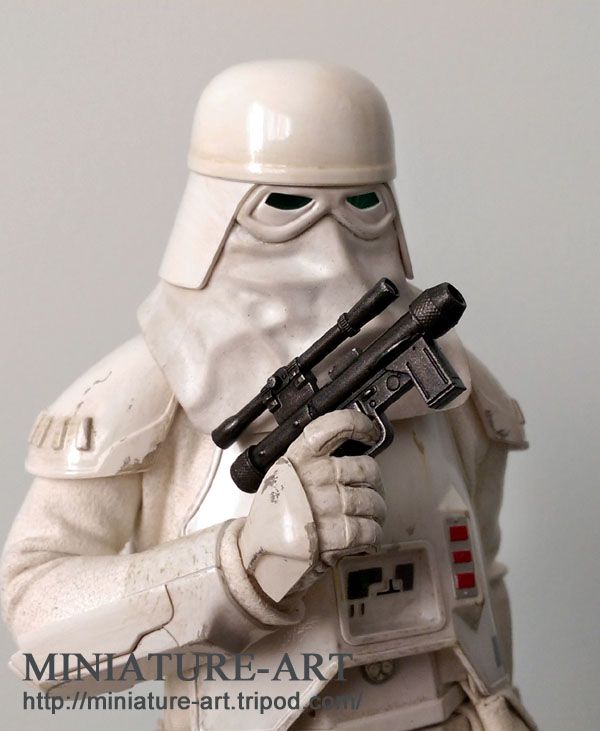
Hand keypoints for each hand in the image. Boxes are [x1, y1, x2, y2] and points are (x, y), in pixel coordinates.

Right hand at [238, 409, 385, 601]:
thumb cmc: (275, 515)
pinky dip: (373, 536)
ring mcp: (327, 505)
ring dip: (376, 514)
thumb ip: (314, 462)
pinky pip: (371, 530)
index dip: (359, 424)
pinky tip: (363, 538)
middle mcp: (315, 476)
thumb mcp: (286, 476)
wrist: (260, 555)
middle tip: (370, 494)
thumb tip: (354, 456)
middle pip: (367, 469)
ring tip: (366, 520)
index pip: (335, 426)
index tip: (370, 432)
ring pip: (374, 502)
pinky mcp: (336, 535)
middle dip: (375, 485)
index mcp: (300, 457)